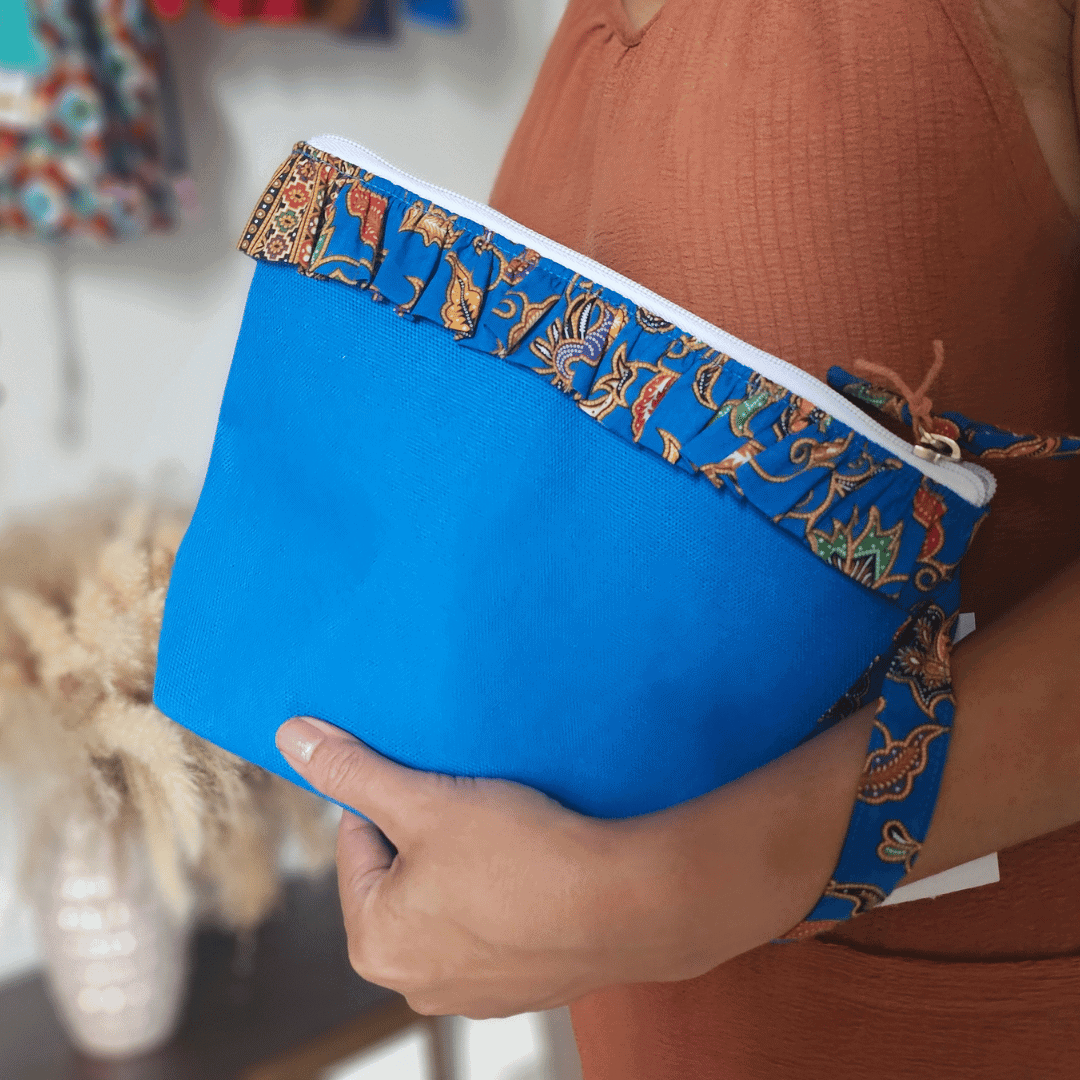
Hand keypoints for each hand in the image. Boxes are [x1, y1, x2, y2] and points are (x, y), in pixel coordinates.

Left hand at [274, 717, 687, 1017]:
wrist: (627, 905)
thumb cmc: (522, 856)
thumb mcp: (426, 800)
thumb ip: (353, 770)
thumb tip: (290, 737)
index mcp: (374, 943)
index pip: (358, 842)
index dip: (398, 800)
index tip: (439, 786)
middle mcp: (414, 982)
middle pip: (402, 876)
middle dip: (429, 837)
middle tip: (474, 810)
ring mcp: (471, 992)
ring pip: (449, 900)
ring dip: (467, 865)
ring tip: (508, 838)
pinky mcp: (520, 987)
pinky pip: (494, 924)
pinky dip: (505, 894)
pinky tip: (534, 870)